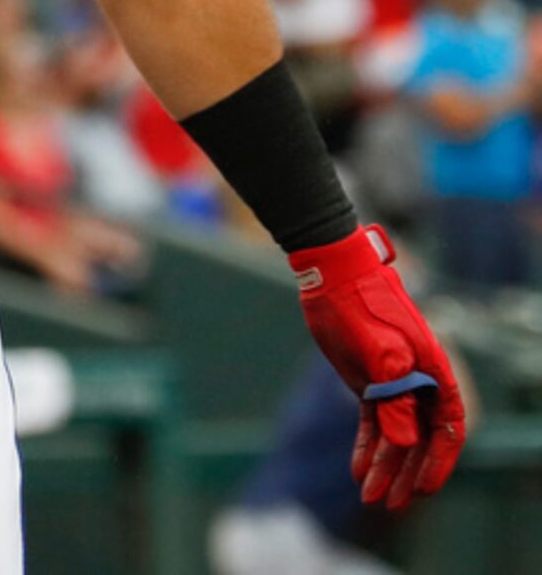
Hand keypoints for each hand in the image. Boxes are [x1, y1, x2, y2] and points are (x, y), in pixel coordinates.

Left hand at [290, 225, 465, 508]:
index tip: (422, 490)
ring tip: (370, 496)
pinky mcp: (369, 381)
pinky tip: (357, 470)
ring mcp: (393, 383)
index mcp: (433, 373)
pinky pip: (373, 421)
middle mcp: (418, 382)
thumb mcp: (378, 351)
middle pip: (420, 438)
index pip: (445, 428)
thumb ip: (393, 396)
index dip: (437, 462)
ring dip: (385, 465)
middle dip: (407, 473)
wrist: (331, 272)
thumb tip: (404, 442)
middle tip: (391, 504)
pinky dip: (367, 445)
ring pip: (395, 434)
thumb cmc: (359, 304)